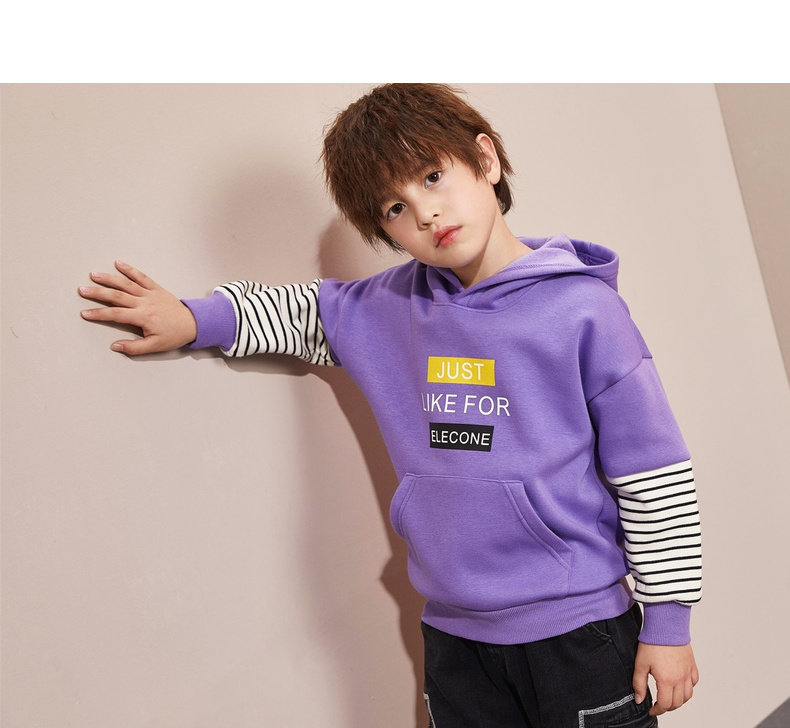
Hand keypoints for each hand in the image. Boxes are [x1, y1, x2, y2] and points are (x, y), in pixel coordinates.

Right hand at [79, 261, 196, 354]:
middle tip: (82, 290)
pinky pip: (141, 277)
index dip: (99, 314)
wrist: (193, 323)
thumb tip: (115, 346)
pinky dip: (130, 269)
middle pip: (117, 296)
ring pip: (126, 284)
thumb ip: (134, 347)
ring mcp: (150, 293)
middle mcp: (144, 303)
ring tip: (94, 275)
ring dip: (109, 278)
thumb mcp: (155, 346)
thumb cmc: (174, 335)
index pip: (115, 314)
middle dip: (98, 293)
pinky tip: (118, 263)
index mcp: (143, 317)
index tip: (85, 313)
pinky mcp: (156, 288)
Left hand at [633, 642, 698, 715]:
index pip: (665, 704)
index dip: (657, 710)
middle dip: (667, 707)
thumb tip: (639, 699)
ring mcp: (688, 672)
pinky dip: (688, 688)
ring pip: (688, 696)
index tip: (651, 710)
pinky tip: (680, 685)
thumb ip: (639, 684)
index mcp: (667, 680)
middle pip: (677, 703)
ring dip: (679, 700)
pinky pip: (694, 683)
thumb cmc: (653, 642)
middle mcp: (680, 679)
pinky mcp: (692, 665)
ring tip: (669, 698)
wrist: (666, 626)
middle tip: (659, 705)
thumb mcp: (640, 664)